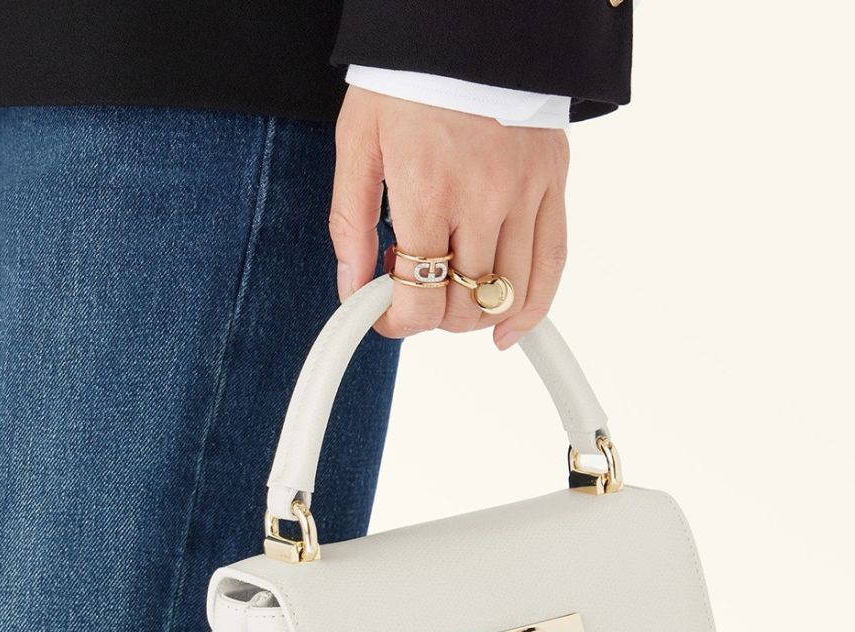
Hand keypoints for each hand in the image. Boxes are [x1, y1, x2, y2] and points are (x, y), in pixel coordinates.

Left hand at [330, 87, 568, 348]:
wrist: (465, 24)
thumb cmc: (405, 82)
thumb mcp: (357, 144)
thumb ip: (350, 223)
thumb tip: (352, 289)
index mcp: (427, 191)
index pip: (418, 296)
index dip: (397, 323)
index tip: (385, 316)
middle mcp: (481, 198)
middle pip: (463, 305)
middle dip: (431, 318)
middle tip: (414, 294)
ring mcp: (524, 193)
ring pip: (508, 295)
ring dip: (474, 317)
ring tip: (452, 304)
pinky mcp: (552, 183)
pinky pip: (552, 262)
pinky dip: (533, 307)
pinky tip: (509, 328)